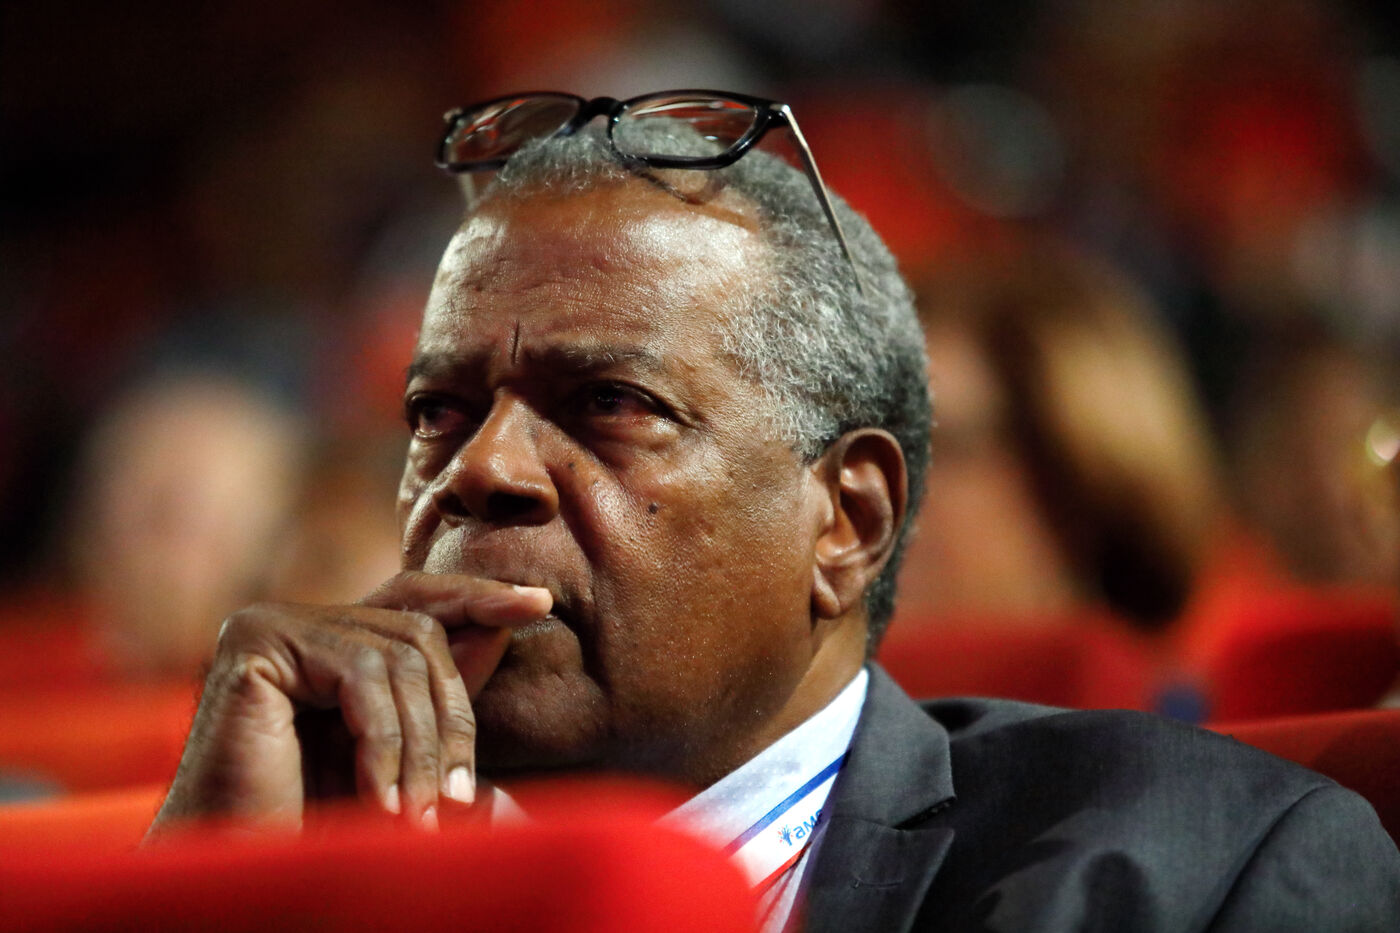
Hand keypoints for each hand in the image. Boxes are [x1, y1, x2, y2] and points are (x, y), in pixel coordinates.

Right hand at [149, 572, 551, 834]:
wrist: (240, 876)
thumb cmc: (313, 828)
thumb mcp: (401, 759)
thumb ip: (439, 696)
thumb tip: (505, 625)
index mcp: (329, 643)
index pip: (416, 600)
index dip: (478, 595)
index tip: (539, 601)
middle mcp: (297, 623)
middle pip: (419, 634)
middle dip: (450, 719)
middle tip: (456, 802)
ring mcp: (273, 625)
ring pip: (397, 656)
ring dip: (419, 745)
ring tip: (417, 817)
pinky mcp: (256, 643)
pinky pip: (359, 672)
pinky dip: (382, 742)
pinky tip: (380, 801)